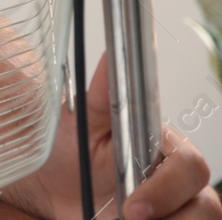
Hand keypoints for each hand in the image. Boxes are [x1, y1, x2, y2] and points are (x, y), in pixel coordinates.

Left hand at [0, 52, 218, 218]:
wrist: (52, 187)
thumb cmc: (69, 151)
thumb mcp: (81, 122)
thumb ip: (102, 93)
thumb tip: (111, 54)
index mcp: (164, 147)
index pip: (190, 167)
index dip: (167, 189)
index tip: (132, 205)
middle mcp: (179, 178)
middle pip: (206, 205)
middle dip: (168, 215)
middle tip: (127, 218)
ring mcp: (179, 205)